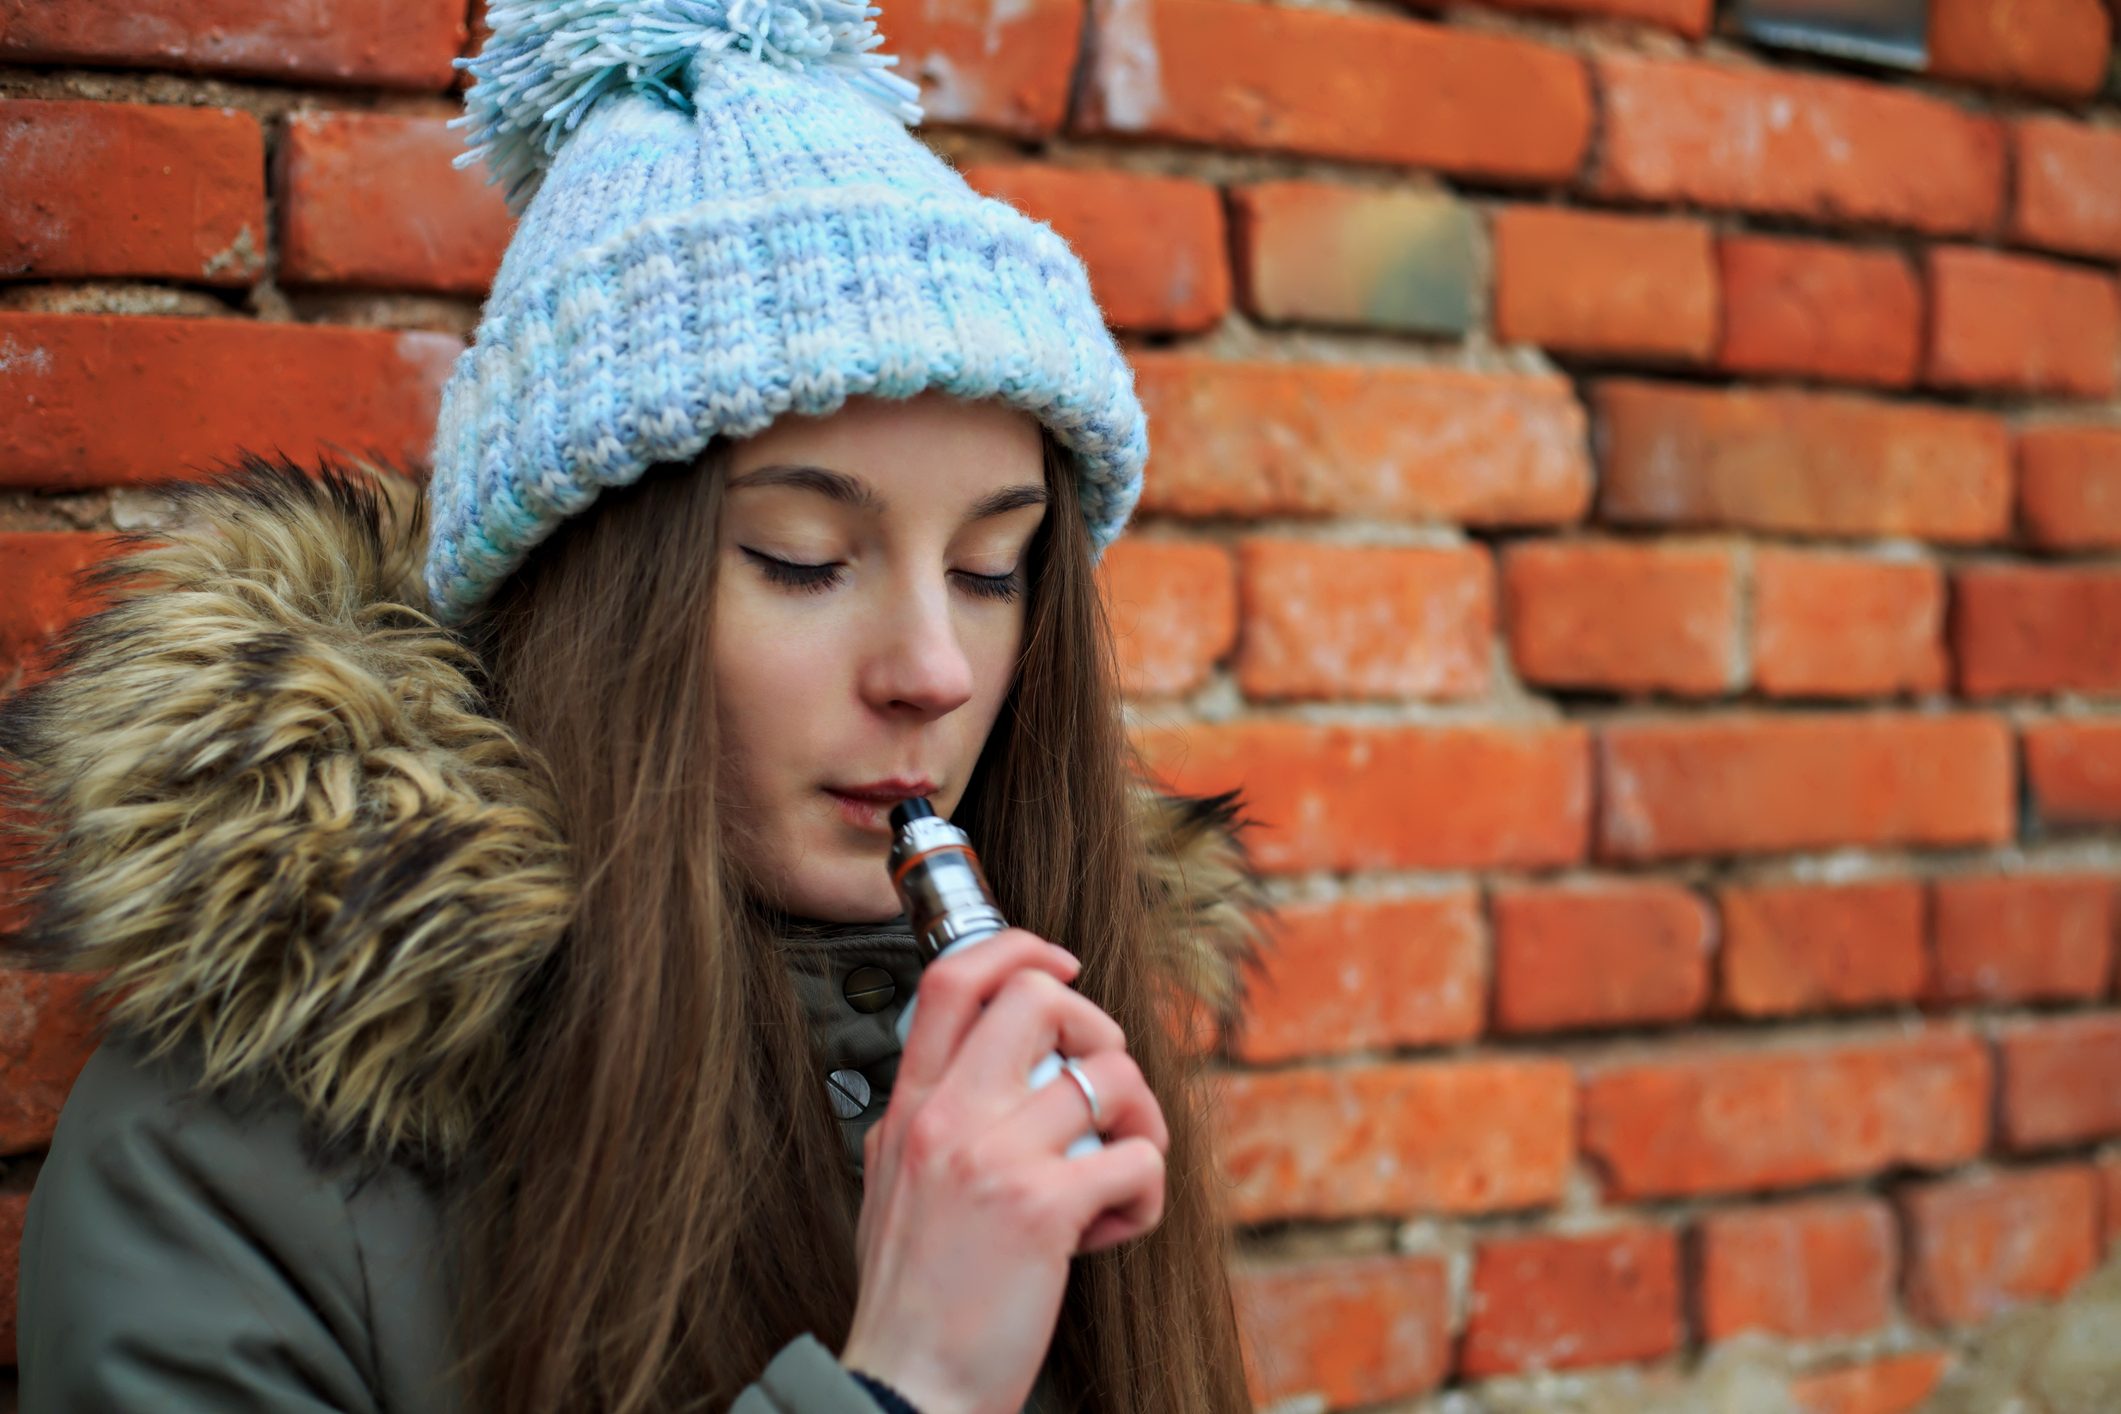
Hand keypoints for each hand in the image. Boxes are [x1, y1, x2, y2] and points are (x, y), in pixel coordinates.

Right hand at [838, 929, 1169, 1413]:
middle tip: (1103, 1087)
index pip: (954, 978)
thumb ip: (929, 1118)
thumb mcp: (892, 1182)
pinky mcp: (1043, 1208)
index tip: (1061, 966)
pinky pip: (1136, 1158)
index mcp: (913, 1107)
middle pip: (1041, 998)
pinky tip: (1111, 1230)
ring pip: (1110, 1075)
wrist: (906, 1387)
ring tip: (1118, 1172)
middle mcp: (948, 1116)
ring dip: (1140, 1121)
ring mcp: (994, 1157)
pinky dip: (1146, 1193)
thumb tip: (982, 1071)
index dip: (1020, 947)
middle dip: (1098, 1028)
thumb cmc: (911, 1296)